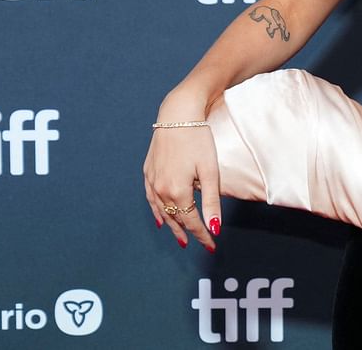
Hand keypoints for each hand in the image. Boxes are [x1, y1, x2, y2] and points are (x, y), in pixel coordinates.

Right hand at [142, 116, 222, 251]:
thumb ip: (211, 201)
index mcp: (177, 191)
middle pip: (176, 218)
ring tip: (181, 238)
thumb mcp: (210, 171)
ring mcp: (152, 181)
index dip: (202, 235)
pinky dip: (157, 211)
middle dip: (189, 232)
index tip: (212, 246)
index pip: (191, 221)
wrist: (177, 115)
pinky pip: (151, 199)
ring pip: (162, 211)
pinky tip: (161, 218)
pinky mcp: (148, 172)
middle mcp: (161, 189)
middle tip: (199, 244)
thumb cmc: (198, 139)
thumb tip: (214, 228)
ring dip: (172, 225)